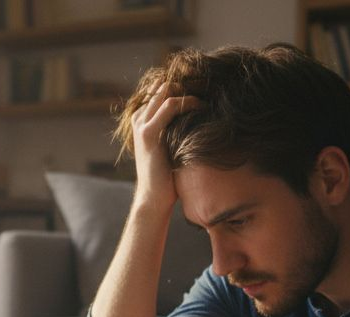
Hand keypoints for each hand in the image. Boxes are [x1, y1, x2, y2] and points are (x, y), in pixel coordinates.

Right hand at [130, 84, 201, 214]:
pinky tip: (203, 109)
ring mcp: (142, 125)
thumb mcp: (171, 147)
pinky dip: (189, 102)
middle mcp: (139, 119)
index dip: (182, 86)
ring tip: (208, 100)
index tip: (205, 91)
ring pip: (166, 90)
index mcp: (142, 121)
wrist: (154, 198)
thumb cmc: (167, 177)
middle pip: (164, 86)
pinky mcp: (149, 133)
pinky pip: (171, 105)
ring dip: (190, 91)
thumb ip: (176, 130)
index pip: (160, 90)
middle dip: (187, 84)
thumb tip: (200, 119)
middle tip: (209, 90)